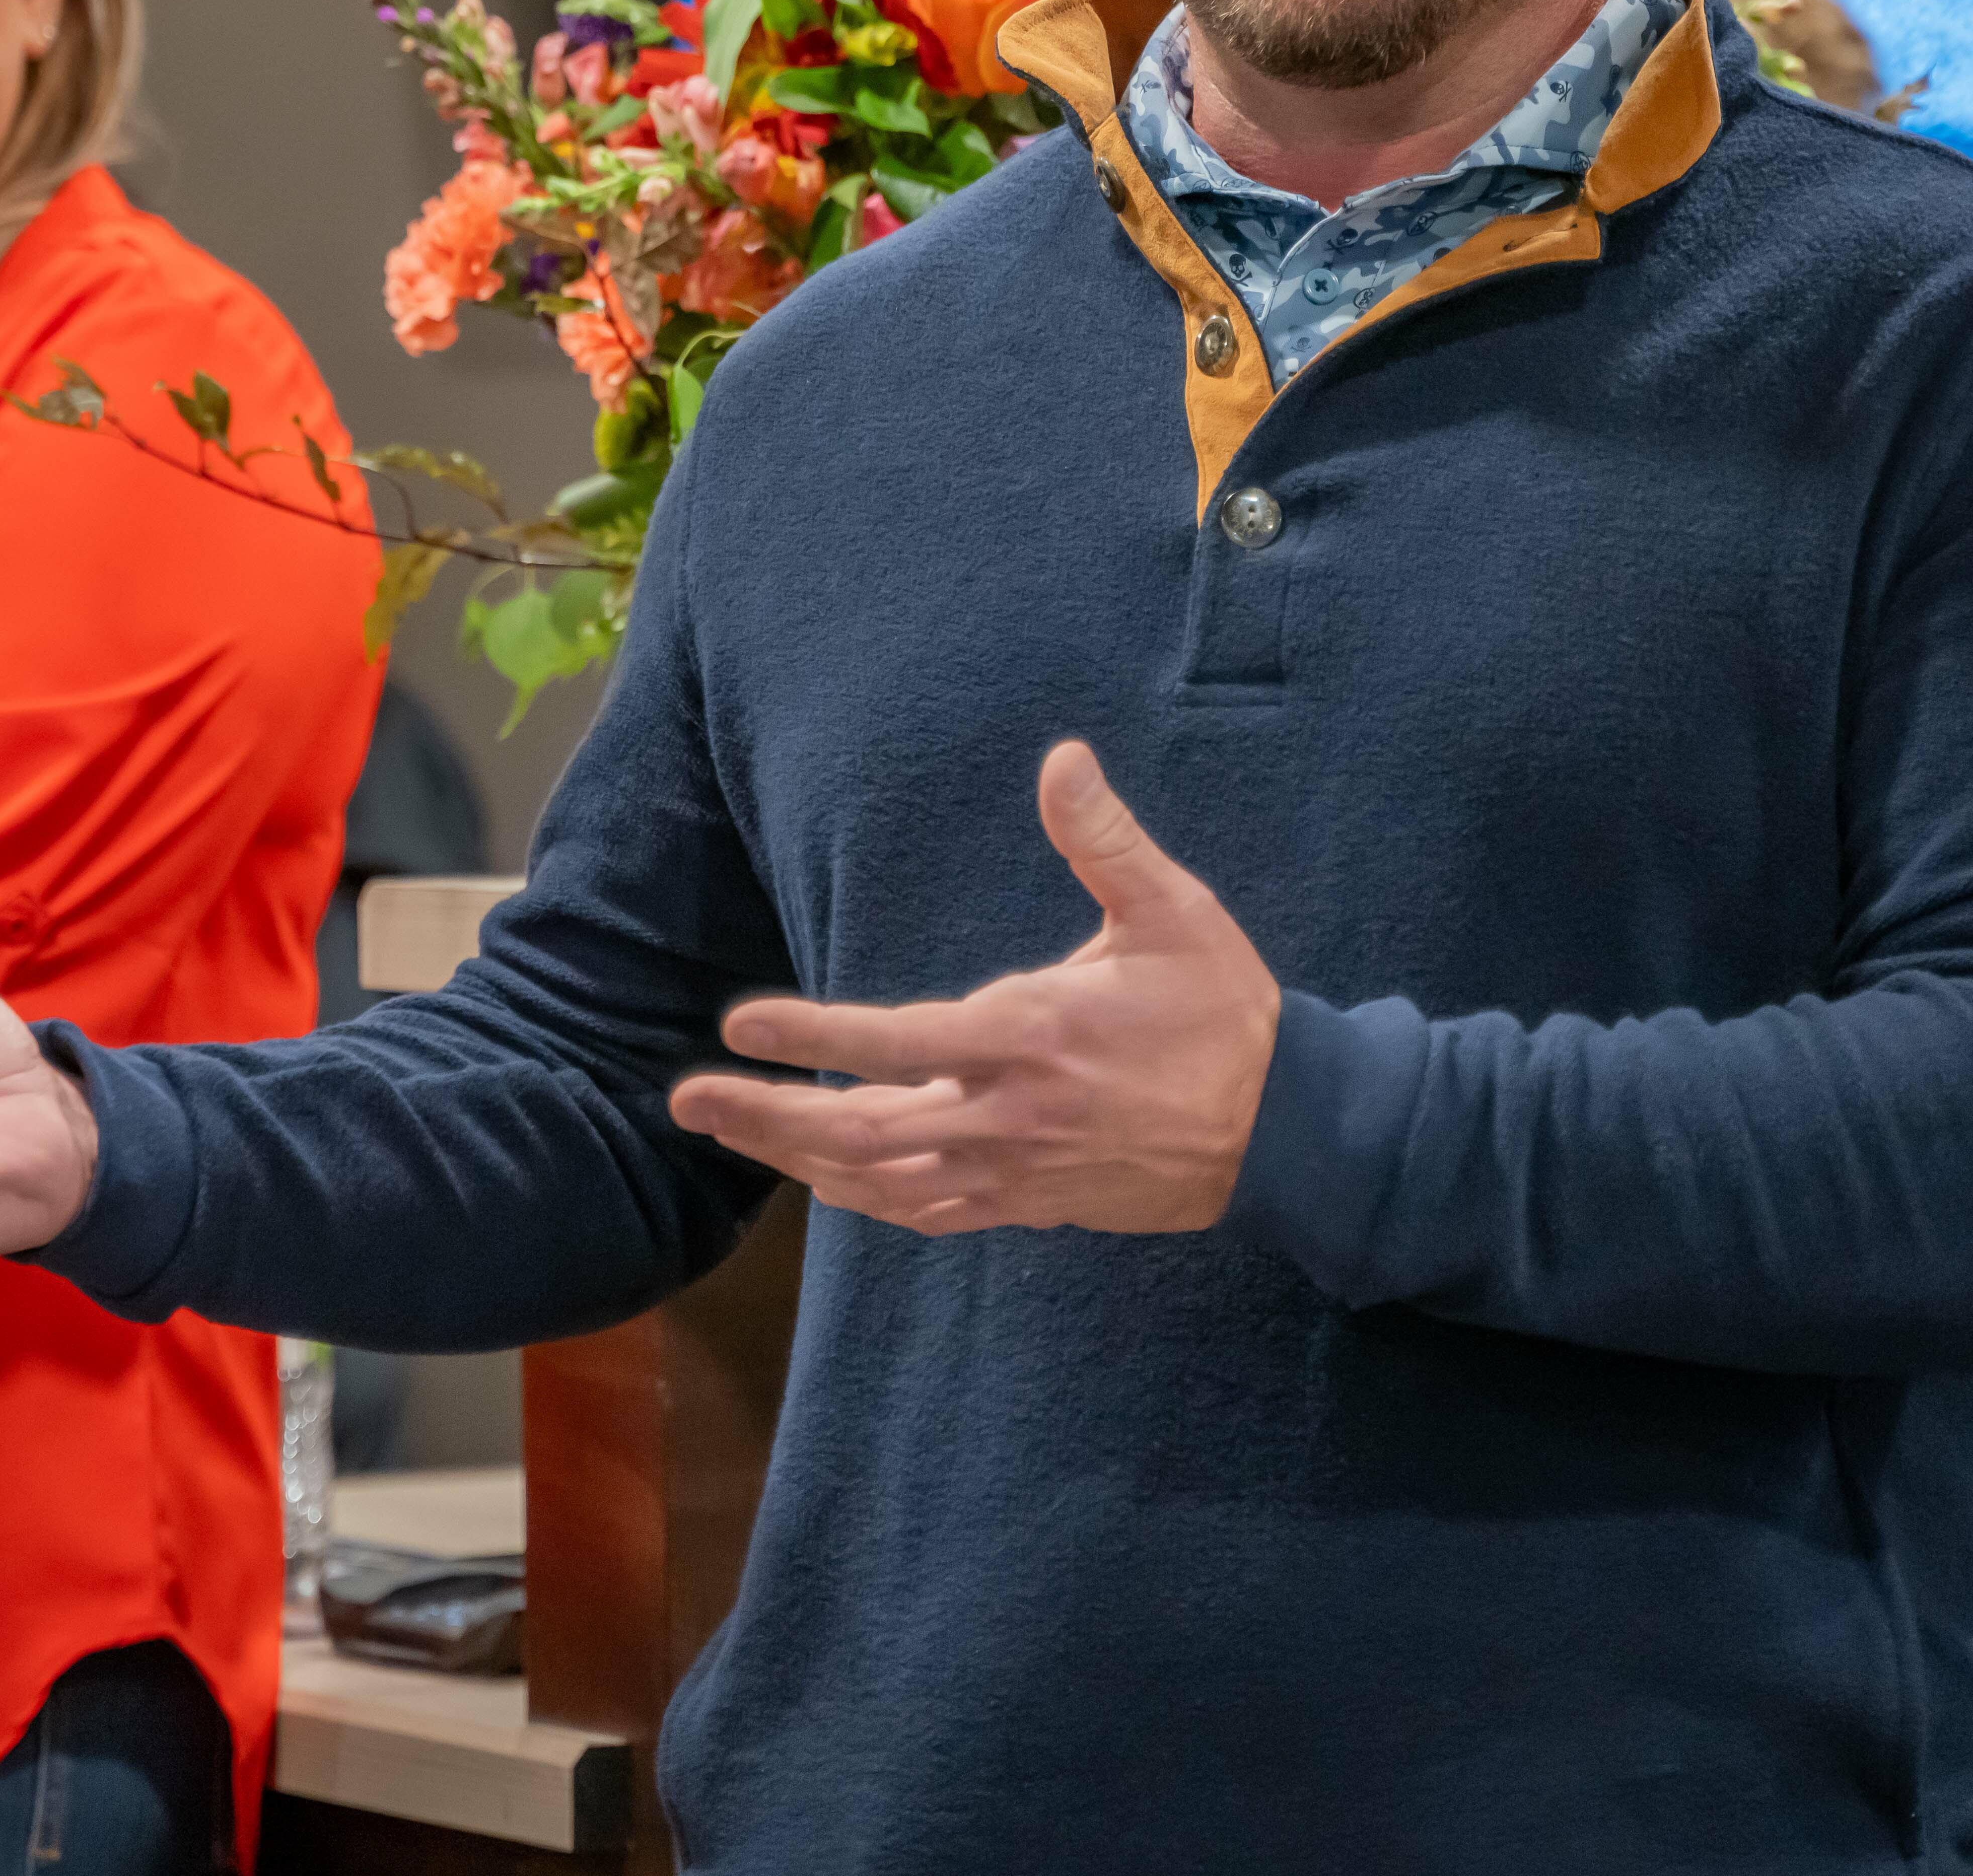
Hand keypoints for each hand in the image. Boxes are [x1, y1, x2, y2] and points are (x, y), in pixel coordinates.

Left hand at [669, 740, 1282, 1236]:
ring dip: (800, 1159)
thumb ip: (1104, 841)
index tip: (741, 1023)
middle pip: (862, 1129)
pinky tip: (825, 1182)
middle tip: (689, 1101)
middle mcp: (1007, 1114)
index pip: (895, 1042)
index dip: (813, 1035)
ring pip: (881, 1181)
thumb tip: (1061, 760)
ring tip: (732, 1132)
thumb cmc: (1221, 1014)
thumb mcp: (1173, 913)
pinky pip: (926, 1212)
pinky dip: (865, 1199)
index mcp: (1030, 1035)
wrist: (1283, 1131)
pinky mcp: (1029, 1203)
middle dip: (768, 1117)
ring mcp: (1014, 1170)